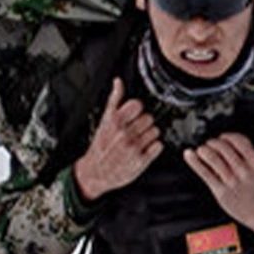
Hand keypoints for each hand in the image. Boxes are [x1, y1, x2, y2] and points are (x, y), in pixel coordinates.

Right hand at [73, 78, 161, 201]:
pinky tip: (145, 149)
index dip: (137, 110)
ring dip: (150, 135)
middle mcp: (124, 134)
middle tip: (137, 130)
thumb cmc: (100, 146)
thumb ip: (114, 100)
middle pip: (149, 118)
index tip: (134, 115)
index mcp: (115, 121)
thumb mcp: (104, 121)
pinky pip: (158, 146)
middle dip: (144, 123)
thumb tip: (118, 82)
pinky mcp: (141, 161)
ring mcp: (133, 147)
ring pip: (156, 131)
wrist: (95, 172)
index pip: (137, 105)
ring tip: (140, 140)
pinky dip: (154, 147)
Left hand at [184, 132, 253, 249]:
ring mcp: (232, 180)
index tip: (222, 137)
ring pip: (213, 157)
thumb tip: (227, 139)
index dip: (227, 136)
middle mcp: (244, 170)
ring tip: (201, 150)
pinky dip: (194, 161)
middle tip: (210, 144)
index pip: (238, 140)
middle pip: (223, 147)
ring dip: (203, 150)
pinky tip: (189, 155)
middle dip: (213, 142)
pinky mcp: (221, 190)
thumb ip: (247, 153)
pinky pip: (205, 172)